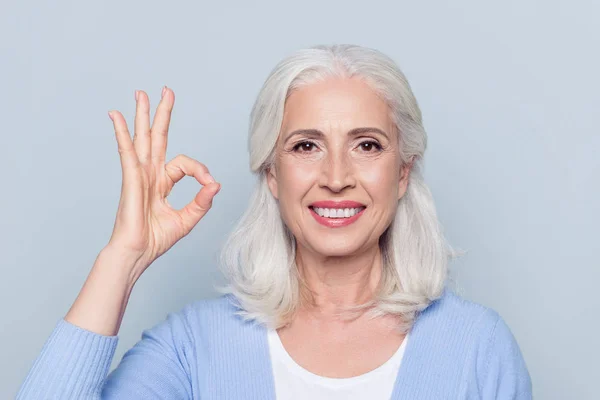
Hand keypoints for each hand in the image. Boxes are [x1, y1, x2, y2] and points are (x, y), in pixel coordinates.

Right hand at [105, 86, 219, 277]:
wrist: (138, 253)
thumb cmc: (157, 239)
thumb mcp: (188, 218)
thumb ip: (202, 201)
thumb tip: (216, 183)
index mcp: (162, 182)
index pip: (184, 164)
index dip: (201, 170)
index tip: (210, 184)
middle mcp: (150, 174)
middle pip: (157, 137)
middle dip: (162, 114)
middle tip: (166, 91)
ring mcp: (139, 174)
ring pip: (142, 138)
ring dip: (142, 115)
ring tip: (141, 93)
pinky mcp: (131, 179)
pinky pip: (127, 152)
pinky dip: (122, 133)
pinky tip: (116, 116)